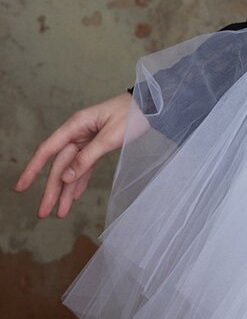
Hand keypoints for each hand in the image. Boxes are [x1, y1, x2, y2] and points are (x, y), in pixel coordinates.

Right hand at [11, 92, 145, 218]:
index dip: (32, 169)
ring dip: (66, 191)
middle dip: (51, 190)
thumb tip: (66, 177)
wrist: (154, 105)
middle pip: (59, 165)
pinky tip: (74, 197)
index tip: (20, 188)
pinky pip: (85, 167)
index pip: (48, 150)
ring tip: (60, 214)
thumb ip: (88, 157)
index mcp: (76, 126)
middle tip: (43, 213)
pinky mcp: (99, 146)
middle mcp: (78, 133)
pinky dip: (80, 181)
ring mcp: (88, 140)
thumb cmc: (132, 115)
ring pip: (72, 169)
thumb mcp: (111, 136)